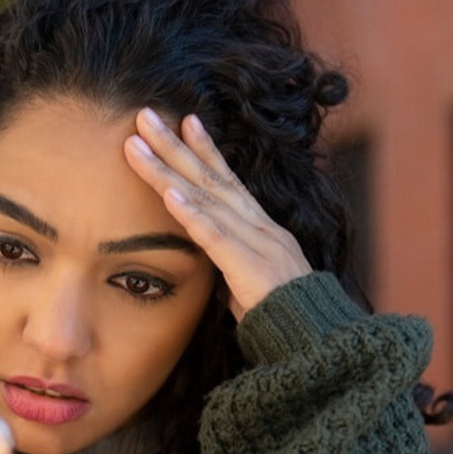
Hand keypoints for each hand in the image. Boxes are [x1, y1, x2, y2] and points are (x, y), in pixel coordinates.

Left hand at [123, 107, 311, 320]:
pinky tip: (168, 193)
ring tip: (137, 145)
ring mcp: (255, 241)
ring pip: (204, 196)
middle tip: (143, 114)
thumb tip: (209, 253)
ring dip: (167, 168)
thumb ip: (230, 260)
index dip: (205, 148)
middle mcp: (257, 224)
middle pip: (209, 175)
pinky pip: (214, 234)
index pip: (228, 179)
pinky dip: (190, 212)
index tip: (185, 119)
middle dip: (173, 143)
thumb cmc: (280, 313)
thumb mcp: (249, 279)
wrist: (315, 339)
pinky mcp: (248, 264)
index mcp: (259, 226)